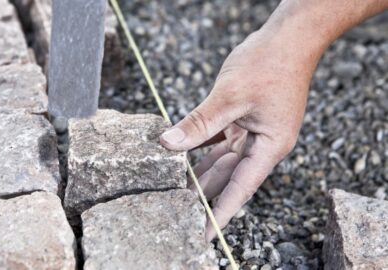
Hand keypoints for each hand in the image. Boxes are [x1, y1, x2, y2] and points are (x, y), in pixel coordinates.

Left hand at [160, 29, 314, 240]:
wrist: (287, 38)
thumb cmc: (270, 64)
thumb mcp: (230, 96)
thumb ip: (199, 123)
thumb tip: (168, 143)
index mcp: (269, 147)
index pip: (240, 189)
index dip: (220, 213)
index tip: (205, 235)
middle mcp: (261, 144)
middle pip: (228, 177)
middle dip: (205, 194)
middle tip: (179, 212)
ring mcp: (252, 131)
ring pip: (221, 159)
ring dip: (199, 172)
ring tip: (175, 190)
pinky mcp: (242, 118)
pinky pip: (217, 139)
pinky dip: (200, 145)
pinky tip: (181, 154)